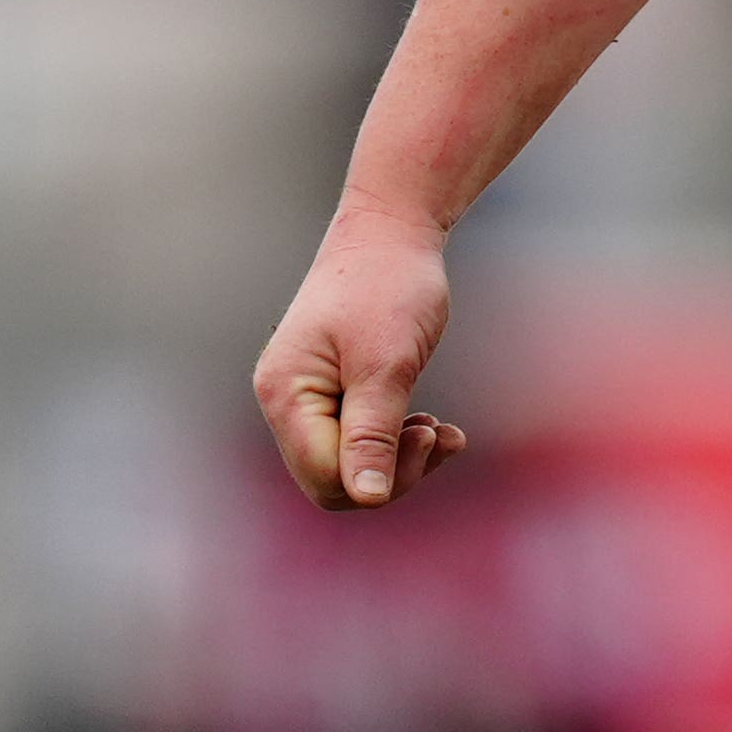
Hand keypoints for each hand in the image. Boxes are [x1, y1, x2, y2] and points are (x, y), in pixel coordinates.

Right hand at [252, 199, 462, 507]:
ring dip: (402, 458)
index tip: (427, 435)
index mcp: (285, 394)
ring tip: (445, 433)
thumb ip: (372, 433)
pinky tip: (435, 428)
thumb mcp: (387, 363)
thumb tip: (366, 498)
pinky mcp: (332, 393)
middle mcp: (285, 402)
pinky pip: (359, 439)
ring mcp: (306, 399)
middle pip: (333, 479)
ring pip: (349, 465)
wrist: (392, 232)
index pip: (325, 476)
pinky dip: (398, 440)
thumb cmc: (388, 287)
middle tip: (440, 438)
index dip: (378, 475)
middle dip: (392, 472)